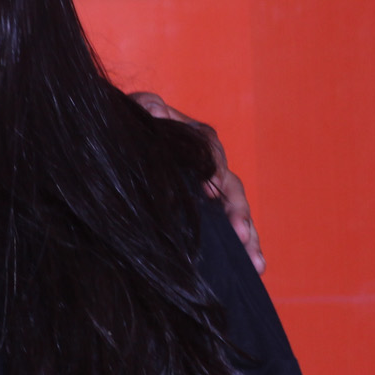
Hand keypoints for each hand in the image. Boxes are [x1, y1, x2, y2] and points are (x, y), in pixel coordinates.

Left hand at [131, 92, 264, 273]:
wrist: (120, 146)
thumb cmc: (131, 128)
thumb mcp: (133, 114)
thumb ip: (145, 106)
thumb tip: (156, 109)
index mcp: (195, 142)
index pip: (211, 152)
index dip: (214, 168)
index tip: (211, 186)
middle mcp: (209, 168)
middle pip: (231, 187)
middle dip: (238, 212)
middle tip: (240, 234)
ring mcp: (209, 192)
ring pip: (236, 212)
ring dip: (248, 235)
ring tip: (255, 262)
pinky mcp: (206, 213)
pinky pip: (229, 229)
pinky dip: (243, 247)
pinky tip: (255, 267)